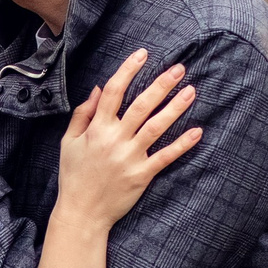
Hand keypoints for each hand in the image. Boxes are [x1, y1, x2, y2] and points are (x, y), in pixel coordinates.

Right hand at [53, 50, 200, 231]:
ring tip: (191, 91)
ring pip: (156, 127)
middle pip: (141, 105)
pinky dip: (182, 145)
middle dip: (161, 85)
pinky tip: (197, 132)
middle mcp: (114, 140)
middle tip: (179, 69)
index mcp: (96, 129)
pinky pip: (165, 157)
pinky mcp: (141, 175)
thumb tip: (97, 89)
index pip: (113, 92)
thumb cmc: (74, 176)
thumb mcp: (69, 142)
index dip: (128, 70)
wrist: (81, 212)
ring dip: (175, 108)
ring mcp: (129, 158)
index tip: (142, 54)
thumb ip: (83, 114)